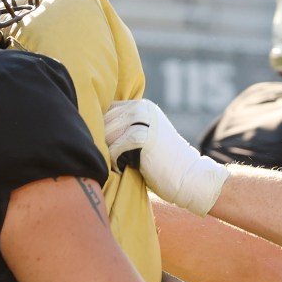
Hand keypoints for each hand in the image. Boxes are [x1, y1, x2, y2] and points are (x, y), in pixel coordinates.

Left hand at [104, 99, 227, 215]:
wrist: (191, 177)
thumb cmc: (164, 163)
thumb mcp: (146, 136)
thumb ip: (125, 127)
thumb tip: (89, 126)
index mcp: (142, 104)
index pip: (106, 112)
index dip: (106, 133)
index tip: (117, 150)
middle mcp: (142, 108)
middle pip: (103, 123)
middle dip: (106, 144)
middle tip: (120, 160)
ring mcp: (143, 121)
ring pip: (106, 136)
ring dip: (110, 154)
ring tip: (124, 164)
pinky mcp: (142, 137)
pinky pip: (113, 149)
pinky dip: (116, 163)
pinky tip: (127, 169)